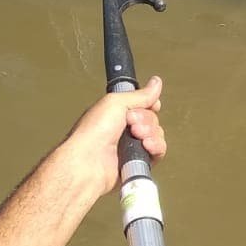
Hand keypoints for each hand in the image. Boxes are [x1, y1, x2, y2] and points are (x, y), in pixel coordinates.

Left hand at [62, 77, 165, 199]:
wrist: (89, 163)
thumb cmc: (92, 133)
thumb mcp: (116, 102)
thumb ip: (140, 95)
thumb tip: (156, 83)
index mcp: (116, 113)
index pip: (143, 104)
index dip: (148, 103)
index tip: (147, 104)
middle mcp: (123, 129)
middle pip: (152, 118)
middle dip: (146, 119)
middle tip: (130, 122)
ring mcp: (131, 146)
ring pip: (156, 134)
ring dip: (150, 133)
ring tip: (136, 136)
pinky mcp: (137, 162)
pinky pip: (157, 152)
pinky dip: (155, 147)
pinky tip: (145, 147)